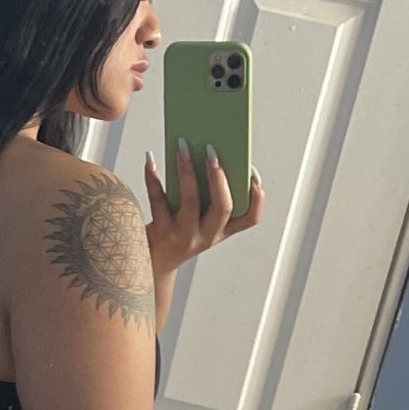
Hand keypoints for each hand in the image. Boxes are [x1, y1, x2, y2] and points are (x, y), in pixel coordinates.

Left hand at [143, 140, 264, 282]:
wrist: (151, 263)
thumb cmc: (178, 232)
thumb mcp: (198, 221)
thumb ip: (206, 197)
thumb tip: (200, 153)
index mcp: (222, 231)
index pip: (251, 218)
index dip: (257, 198)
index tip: (252, 172)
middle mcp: (207, 236)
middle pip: (223, 207)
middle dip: (219, 177)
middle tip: (212, 150)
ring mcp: (185, 236)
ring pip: (191, 201)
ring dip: (187, 170)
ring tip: (182, 146)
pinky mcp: (161, 233)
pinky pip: (158, 201)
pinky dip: (153, 179)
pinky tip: (151, 160)